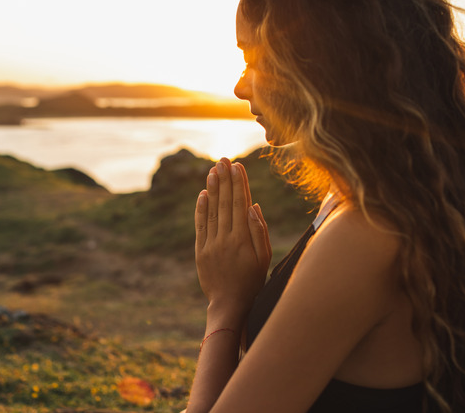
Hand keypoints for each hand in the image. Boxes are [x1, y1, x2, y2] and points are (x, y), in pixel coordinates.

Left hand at [195, 157, 271, 323]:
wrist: (229, 305)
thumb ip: (259, 231)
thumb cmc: (252, 281)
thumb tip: (253, 206)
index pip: (240, 204)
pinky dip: (201, 209)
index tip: (237, 166)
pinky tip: (203, 194)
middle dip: (224, 180)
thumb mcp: (264, 258)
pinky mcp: (200, 251)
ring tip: (213, 170)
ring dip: (212, 189)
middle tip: (223, 160)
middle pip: (225, 203)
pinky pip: (201, 225)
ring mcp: (211, 244)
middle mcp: (225, 239)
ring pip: (212, 211)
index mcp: (242, 239)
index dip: (239, 183)